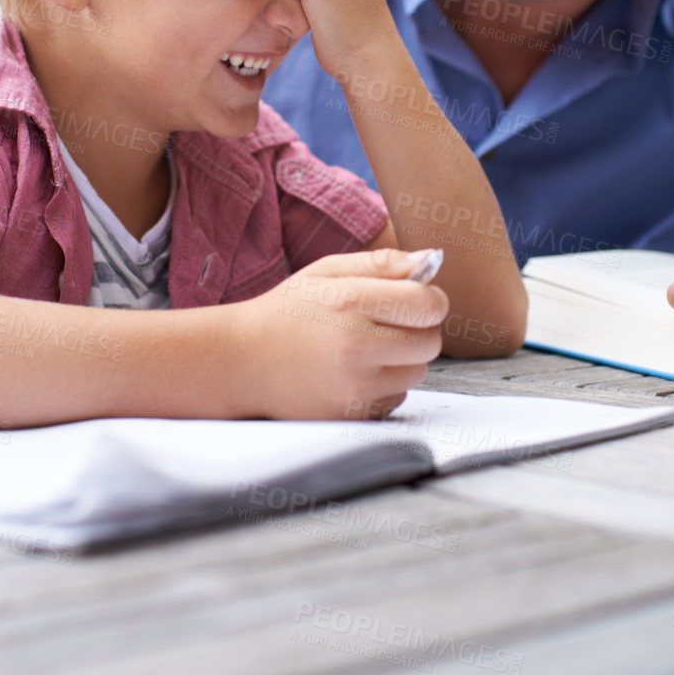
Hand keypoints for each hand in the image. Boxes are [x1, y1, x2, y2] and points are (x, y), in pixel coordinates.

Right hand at [232, 248, 447, 418]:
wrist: (242, 361)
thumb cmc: (288, 311)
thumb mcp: (328, 272)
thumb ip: (382, 263)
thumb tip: (431, 260)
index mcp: (351, 302)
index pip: (429, 304)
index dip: (429, 299)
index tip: (415, 299)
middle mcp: (356, 346)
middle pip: (431, 342)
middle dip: (419, 330)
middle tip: (390, 324)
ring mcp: (354, 386)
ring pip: (418, 372)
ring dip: (404, 359)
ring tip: (369, 348)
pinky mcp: (351, 414)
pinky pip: (397, 397)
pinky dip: (386, 385)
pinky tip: (355, 373)